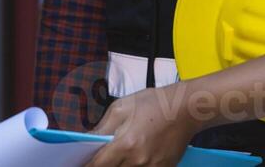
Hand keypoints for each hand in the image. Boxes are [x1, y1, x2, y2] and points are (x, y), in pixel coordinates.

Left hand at [85, 85, 199, 166]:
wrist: (185, 109)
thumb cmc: (152, 103)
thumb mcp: (121, 108)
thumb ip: (102, 127)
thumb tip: (86, 140)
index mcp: (126, 144)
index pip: (98, 165)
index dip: (86, 166)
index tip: (79, 164)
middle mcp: (138, 160)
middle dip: (103, 165)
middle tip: (100, 157)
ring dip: (118, 166)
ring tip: (119, 154)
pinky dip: (134, 166)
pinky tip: (133, 158)